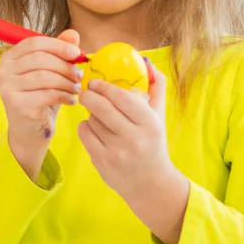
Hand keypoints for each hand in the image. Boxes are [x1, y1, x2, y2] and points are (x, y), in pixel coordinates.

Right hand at [0, 29, 83, 179]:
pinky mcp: (16, 104)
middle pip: (40, 59)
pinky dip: (64, 96)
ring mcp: (7, 88)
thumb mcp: (51, 73)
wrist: (30, 131)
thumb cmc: (39, 100)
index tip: (77, 53)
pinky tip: (71, 101)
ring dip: (67, 82)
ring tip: (76, 89)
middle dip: (65, 66)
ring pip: (45, 77)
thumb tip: (73, 34)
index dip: (58, 45)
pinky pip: (47, 94)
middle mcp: (3, 71)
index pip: (34, 43)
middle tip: (80, 75)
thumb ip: (59, 52)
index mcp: (9, 58)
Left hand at [77, 58, 190, 243]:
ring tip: (100, 118)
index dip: (105, 86)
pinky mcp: (102, 161)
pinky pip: (84, 132)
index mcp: (150, 124)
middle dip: (90, 95)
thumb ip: (156, 86)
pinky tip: (95, 130)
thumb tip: (146, 60)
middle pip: (101, 107)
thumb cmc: (153, 142)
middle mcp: (134, 138)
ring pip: (91, 119)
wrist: (150, 183)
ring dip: (91, 114)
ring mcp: (117, 151)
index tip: (96, 81)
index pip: (122, 97)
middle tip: (87, 91)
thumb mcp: (158, 116)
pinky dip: (86, 127)